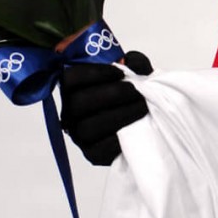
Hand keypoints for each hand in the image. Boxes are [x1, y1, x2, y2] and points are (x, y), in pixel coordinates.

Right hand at [58, 51, 152, 165]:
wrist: (147, 120)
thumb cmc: (134, 93)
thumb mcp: (136, 71)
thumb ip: (134, 63)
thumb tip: (133, 65)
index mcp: (75, 90)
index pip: (70, 78)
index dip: (94, 73)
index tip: (120, 73)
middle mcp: (71, 113)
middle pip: (78, 102)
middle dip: (112, 94)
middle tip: (135, 92)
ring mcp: (80, 135)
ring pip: (88, 127)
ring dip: (119, 115)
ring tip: (142, 108)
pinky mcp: (92, 154)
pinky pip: (98, 151)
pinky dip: (117, 140)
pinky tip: (133, 129)